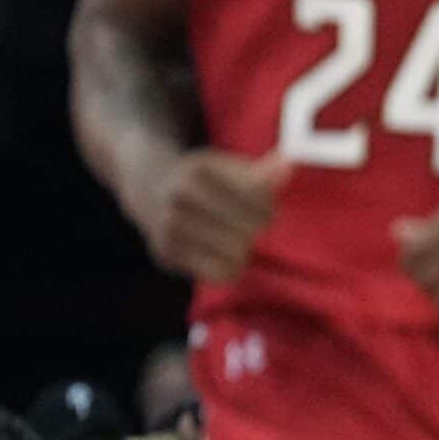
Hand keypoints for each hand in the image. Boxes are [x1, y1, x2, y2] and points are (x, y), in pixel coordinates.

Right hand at [135, 148, 291, 282]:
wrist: (150, 188)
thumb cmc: (202, 179)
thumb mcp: (226, 167)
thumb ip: (260, 172)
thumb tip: (288, 165)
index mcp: (197, 173)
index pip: (258, 202)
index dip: (269, 209)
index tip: (265, 210)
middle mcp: (179, 199)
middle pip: (250, 229)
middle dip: (257, 230)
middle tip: (250, 228)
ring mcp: (169, 228)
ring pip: (235, 254)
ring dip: (244, 250)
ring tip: (238, 240)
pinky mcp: (166, 254)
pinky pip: (219, 274)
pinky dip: (231, 269)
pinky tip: (226, 257)